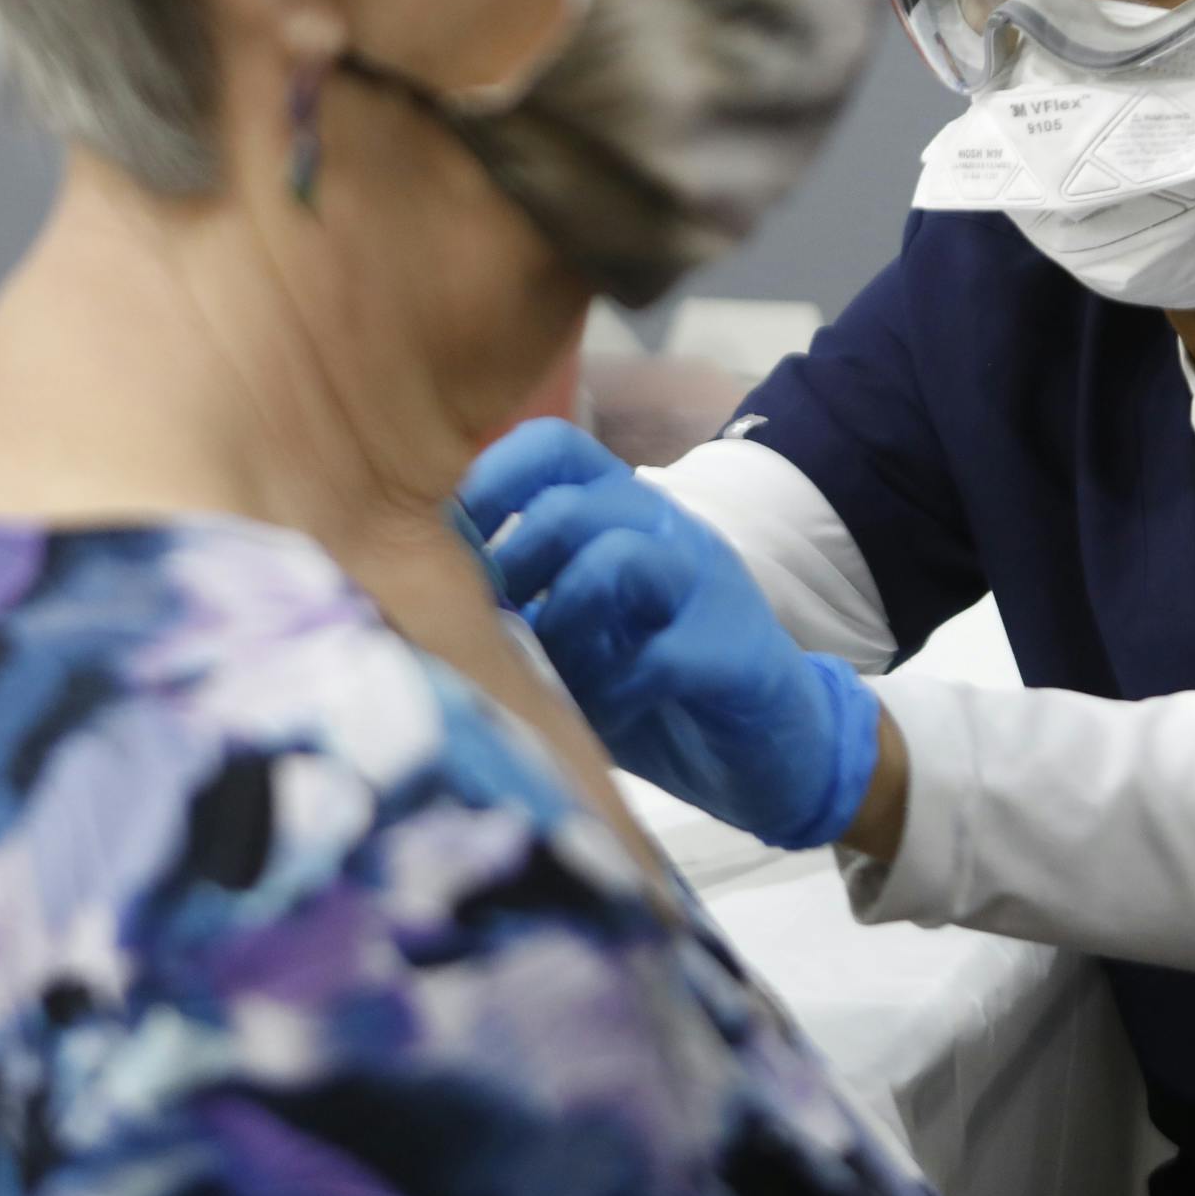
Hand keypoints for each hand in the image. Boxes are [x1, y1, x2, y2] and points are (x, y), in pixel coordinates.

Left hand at [461, 419, 881, 849]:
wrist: (779, 748)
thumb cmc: (658, 685)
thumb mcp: (581, 633)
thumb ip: (521, 604)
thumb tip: (415, 593)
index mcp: (627, 512)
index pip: (553, 447)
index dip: (490, 482)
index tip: (448, 547)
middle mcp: (668, 531)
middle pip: (569, 506)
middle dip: (513, 571)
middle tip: (498, 630)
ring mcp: (706, 585)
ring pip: (614, 560)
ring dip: (563, 623)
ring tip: (556, 673)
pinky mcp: (733, 651)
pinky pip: (657, 653)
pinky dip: (616, 690)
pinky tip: (609, 716)